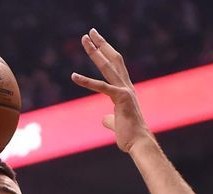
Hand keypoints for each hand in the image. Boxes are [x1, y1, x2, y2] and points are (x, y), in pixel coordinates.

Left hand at [71, 28, 154, 152]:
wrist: (139, 144)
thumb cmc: (129, 136)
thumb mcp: (116, 124)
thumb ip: (110, 120)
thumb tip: (105, 120)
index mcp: (125, 90)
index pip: (114, 66)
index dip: (105, 52)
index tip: (96, 42)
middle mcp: (126, 86)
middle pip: (112, 59)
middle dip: (101, 44)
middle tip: (90, 31)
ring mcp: (125, 91)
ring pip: (107, 66)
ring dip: (95, 52)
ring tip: (85, 39)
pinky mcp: (121, 99)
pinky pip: (101, 87)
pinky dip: (87, 81)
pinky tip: (74, 76)